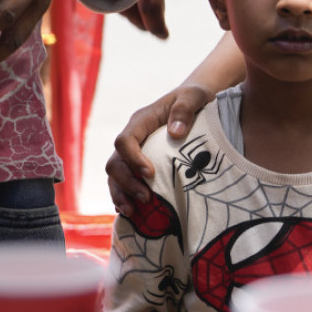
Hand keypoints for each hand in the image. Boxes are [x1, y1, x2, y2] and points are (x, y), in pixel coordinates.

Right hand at [107, 83, 215, 214]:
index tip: (150, 173)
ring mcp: (135, 153)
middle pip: (115, 163)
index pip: (125, 141)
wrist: (196, 102)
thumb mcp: (194, 97)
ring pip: (115, 177)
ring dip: (121, 195)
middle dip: (126, 183)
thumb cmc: (195, 98)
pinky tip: (135, 214)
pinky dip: (126, 198)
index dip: (133, 159)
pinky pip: (125, 184)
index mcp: (141, 121)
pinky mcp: (141, 166)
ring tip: (134, 212)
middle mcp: (133, 138)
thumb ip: (184, 109)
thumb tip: (175, 133)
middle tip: (146, 198)